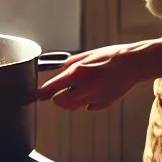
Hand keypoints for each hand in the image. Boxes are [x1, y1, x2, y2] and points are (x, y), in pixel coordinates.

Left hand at [33, 44, 149, 109]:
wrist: (134, 64)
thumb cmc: (111, 56)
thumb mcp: (87, 55)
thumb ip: (71, 64)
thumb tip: (59, 71)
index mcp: (77, 73)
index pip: (50, 88)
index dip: (37, 94)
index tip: (27, 99)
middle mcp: (83, 88)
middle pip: (60, 103)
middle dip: (58, 98)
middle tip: (62, 89)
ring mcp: (94, 98)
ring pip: (74, 106)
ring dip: (73, 100)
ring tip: (85, 86)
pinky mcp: (103, 104)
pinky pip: (89, 106)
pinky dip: (89, 100)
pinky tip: (99, 89)